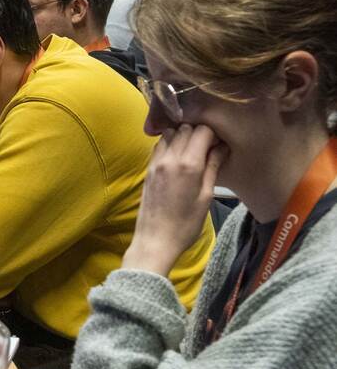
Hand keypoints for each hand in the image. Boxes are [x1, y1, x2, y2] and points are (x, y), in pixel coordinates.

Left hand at [121, 124, 226, 275]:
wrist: (155, 240)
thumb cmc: (185, 224)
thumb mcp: (206, 196)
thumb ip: (213, 167)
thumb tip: (221, 147)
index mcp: (188, 164)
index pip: (202, 130)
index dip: (213, 132)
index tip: (220, 142)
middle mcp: (169, 159)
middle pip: (185, 128)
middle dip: (198, 131)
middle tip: (208, 145)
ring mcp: (155, 163)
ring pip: (170, 134)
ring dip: (182, 136)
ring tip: (193, 151)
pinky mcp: (147, 170)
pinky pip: (158, 146)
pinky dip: (169, 144)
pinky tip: (178, 158)